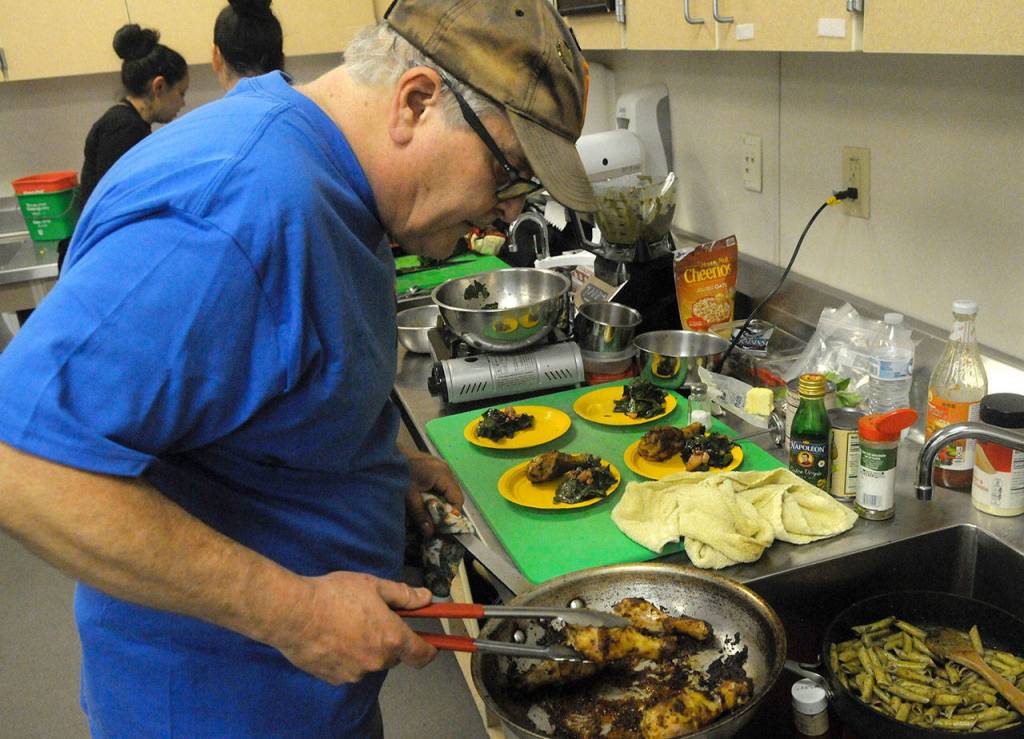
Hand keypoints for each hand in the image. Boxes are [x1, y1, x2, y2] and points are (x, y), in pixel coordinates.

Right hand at [275, 571, 435, 684]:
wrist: (294, 613)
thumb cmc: (334, 595)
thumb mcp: (373, 586)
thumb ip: (403, 595)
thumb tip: (426, 598)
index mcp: (392, 638)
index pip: (422, 655)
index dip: (429, 650)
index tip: (430, 644)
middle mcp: (377, 661)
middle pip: (394, 656)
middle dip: (389, 640)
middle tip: (372, 619)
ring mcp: (355, 673)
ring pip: (370, 662)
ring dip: (366, 649)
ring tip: (346, 625)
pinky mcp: (334, 679)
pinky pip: (349, 669)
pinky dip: (346, 657)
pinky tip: (332, 637)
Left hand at [404, 450, 462, 537]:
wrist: (383, 453)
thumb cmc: (398, 471)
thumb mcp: (409, 496)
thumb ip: (420, 514)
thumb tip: (430, 533)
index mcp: (443, 474)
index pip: (457, 499)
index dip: (451, 515)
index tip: (441, 526)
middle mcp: (445, 468)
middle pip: (453, 495)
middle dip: (444, 509)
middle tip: (433, 521)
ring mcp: (439, 465)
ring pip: (446, 490)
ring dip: (438, 502)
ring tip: (427, 511)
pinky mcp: (432, 465)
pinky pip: (439, 483)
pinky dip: (434, 493)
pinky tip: (422, 499)